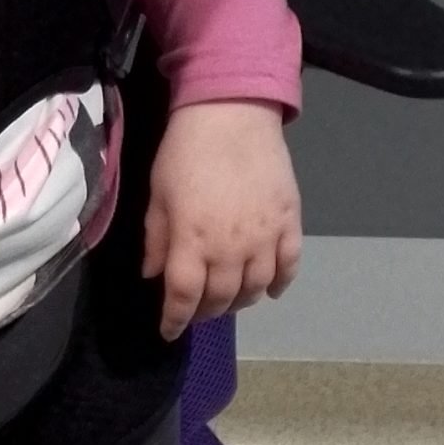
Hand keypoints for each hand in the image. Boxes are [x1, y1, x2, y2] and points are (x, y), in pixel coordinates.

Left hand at [141, 99, 301, 341]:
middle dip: (206, 312)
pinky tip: (269, 289)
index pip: (184, 297)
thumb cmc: (185, 152)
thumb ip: (157, 239)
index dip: (175, 320)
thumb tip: (153, 275)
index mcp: (193, 241)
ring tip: (230, 298)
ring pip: (256, 289)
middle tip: (197, 309)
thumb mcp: (157, 195)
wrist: (232, 114)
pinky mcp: (290, 223)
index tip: (169, 331)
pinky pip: (289, 266)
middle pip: (222, 299)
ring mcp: (265, 238)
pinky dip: (279, 285)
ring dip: (241, 301)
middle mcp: (231, 248)